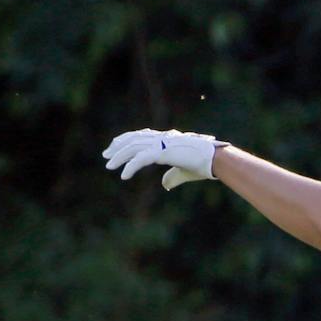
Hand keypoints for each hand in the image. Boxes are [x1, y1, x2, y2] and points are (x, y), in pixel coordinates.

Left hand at [102, 128, 221, 190]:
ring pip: (134, 147)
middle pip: (134, 139)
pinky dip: (130, 166)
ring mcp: (163, 143)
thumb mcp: (184, 172)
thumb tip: (165, 185)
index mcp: (166, 140)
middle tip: (106, 156)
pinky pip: (142, 158)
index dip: (126, 140)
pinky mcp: (164, 152)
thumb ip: (172, 176)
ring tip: (109, 166)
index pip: (141, 136)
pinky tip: (123, 175)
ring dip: (119, 156)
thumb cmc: (203, 165)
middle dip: (118, 146)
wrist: (215, 160)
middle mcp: (162, 138)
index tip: (115, 148)